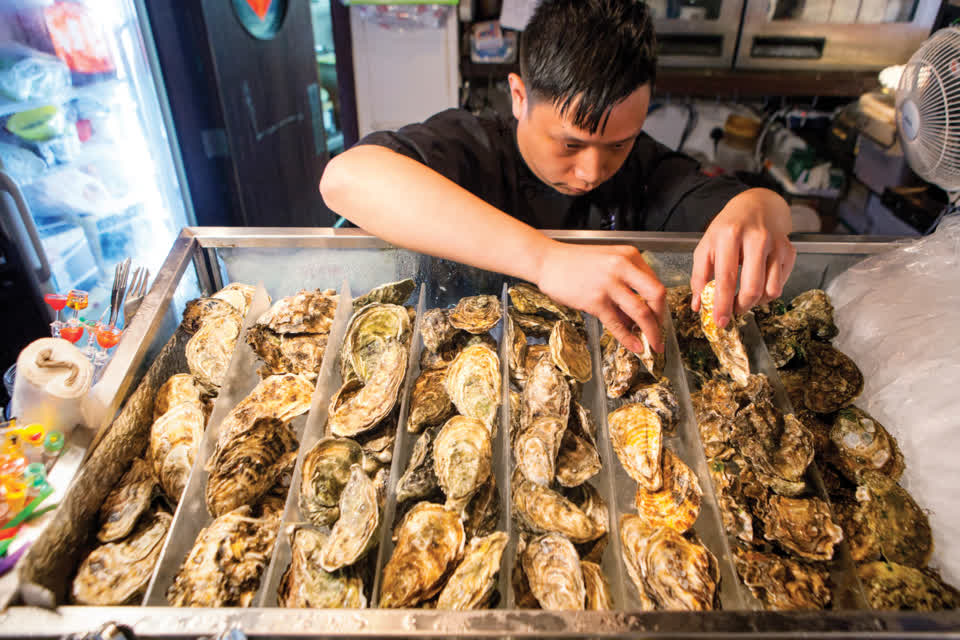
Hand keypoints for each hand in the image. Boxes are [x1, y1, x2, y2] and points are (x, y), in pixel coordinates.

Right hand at [534, 240, 665, 353]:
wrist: (547, 260)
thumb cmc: (574, 262)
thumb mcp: (607, 262)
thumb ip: (625, 282)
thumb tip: (636, 314)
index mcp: (629, 256)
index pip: (655, 283)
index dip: (660, 305)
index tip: (659, 318)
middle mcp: (623, 267)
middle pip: (656, 295)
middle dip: (662, 318)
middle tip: (661, 333)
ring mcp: (609, 284)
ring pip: (641, 312)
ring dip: (652, 332)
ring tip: (654, 345)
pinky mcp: (595, 300)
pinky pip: (617, 324)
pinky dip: (628, 338)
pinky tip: (634, 346)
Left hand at [690, 188, 795, 327]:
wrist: (757, 206)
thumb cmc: (728, 228)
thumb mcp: (706, 246)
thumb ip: (699, 276)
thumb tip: (698, 306)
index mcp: (730, 235)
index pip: (726, 278)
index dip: (723, 304)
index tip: (720, 321)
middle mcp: (757, 238)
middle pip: (753, 287)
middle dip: (741, 307)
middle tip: (733, 311)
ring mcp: (777, 244)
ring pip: (771, 290)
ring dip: (756, 302)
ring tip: (744, 296)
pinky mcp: (790, 251)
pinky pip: (781, 284)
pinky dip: (768, 292)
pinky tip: (757, 284)